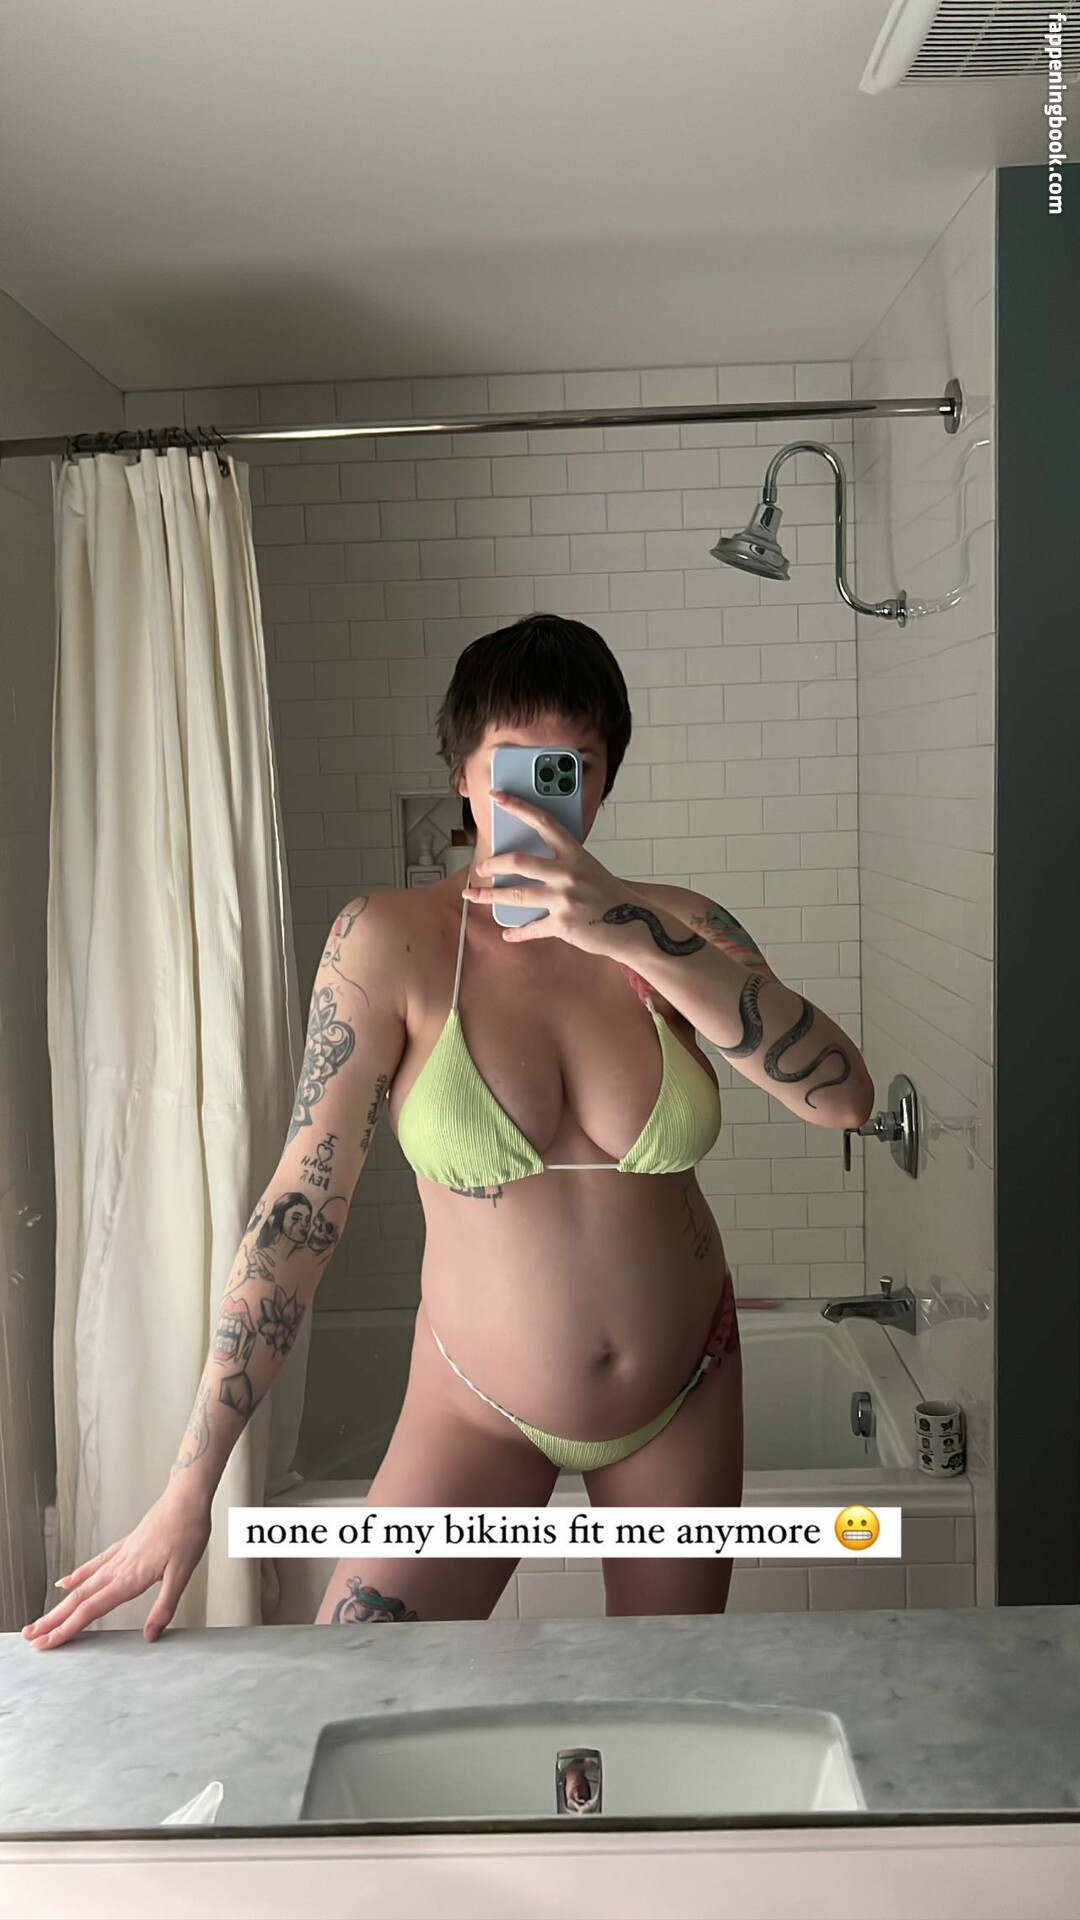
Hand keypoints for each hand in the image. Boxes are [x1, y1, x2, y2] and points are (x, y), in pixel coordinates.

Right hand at [21, 1483, 211, 1648]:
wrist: (186, 1500)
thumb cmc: (187, 1532)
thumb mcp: (182, 1574)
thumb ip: (164, 1606)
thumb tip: (150, 1635)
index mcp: (129, 1579)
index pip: (90, 1610)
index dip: (67, 1629)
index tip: (47, 1643)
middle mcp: (118, 1569)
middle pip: (77, 1600)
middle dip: (53, 1621)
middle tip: (32, 1637)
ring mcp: (118, 1557)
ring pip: (82, 1585)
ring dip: (60, 1604)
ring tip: (42, 1618)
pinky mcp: (124, 1547)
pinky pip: (94, 1565)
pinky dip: (77, 1576)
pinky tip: (66, 1583)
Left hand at [463, 788, 650, 955]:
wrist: (635, 925)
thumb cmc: (610, 897)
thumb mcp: (589, 869)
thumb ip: (563, 863)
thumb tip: (529, 862)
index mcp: (575, 853)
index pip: (543, 821)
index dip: (518, 806)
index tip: (497, 796)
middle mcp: (568, 872)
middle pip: (519, 861)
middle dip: (494, 864)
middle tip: (482, 868)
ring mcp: (565, 898)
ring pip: (516, 895)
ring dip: (490, 897)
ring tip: (473, 897)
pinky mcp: (563, 924)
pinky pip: (532, 928)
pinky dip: (517, 933)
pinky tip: (508, 934)